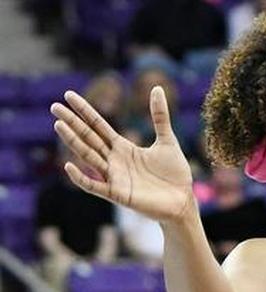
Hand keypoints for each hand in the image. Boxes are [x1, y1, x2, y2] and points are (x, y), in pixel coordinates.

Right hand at [51, 87, 195, 224]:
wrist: (183, 201)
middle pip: (88, 138)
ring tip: (58, 126)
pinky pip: (95, 186)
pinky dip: (81, 177)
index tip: (69, 95)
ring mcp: (114, 177)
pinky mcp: (118, 194)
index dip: (85, 111)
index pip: (98, 126)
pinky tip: (69, 165)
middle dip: (72, 123)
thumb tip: (157, 87)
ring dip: (73, 142)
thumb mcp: (168, 140)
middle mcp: (114, 160)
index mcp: (123, 147)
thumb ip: (159, 116)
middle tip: (54, 107)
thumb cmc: (175, 174)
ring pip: (88, 157)